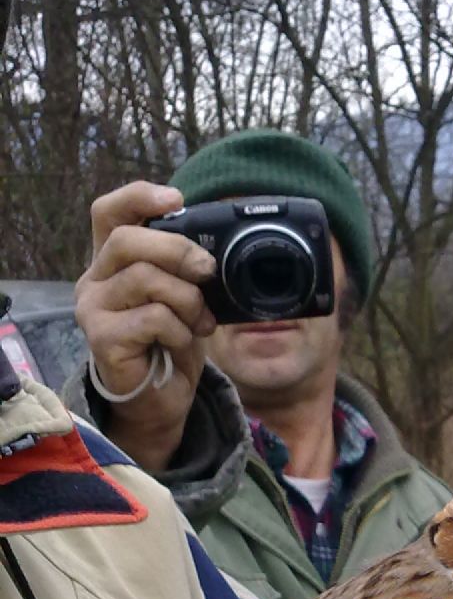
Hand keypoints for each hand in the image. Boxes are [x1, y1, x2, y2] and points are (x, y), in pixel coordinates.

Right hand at [75, 182, 218, 469]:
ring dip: (187, 299)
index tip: (176, 199)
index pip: (110, 212)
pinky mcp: (102, 338)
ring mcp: (93, 308)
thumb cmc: (171, 345)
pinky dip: (179, 329)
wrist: (162, 401)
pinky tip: (180, 344)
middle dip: (179, 251)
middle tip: (207, 271)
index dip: (140, 197)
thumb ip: (187, 270)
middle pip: (129, 240)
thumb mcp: (185, 298)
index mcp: (113, 262)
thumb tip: (213, 250)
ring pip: (145, 278)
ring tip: (198, 322)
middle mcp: (95, 279)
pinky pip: (153, 317)